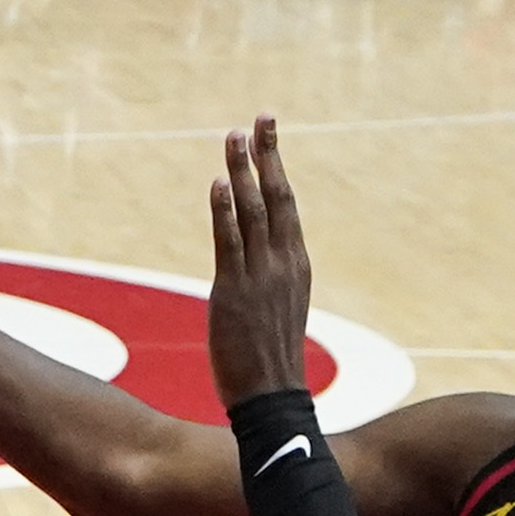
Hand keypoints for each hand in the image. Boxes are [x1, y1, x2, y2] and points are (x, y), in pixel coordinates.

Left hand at [206, 115, 312, 404]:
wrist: (272, 398)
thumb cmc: (269, 358)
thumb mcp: (276, 307)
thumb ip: (268, 276)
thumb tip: (252, 256)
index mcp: (296, 264)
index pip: (286, 204)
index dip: (276, 166)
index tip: (268, 133)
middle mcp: (283, 263)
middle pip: (276, 197)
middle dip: (267, 155)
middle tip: (260, 117)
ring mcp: (260, 276)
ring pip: (252, 212)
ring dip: (242, 172)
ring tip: (234, 136)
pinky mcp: (234, 291)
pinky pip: (230, 243)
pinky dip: (224, 212)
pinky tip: (218, 183)